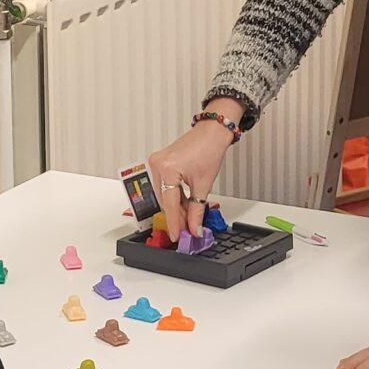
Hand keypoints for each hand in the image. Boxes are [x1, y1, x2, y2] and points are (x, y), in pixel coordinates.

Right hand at [147, 112, 237, 237]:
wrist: (212, 132)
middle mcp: (157, 165)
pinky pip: (164, 186)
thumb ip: (196, 210)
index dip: (174, 223)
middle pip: (165, 200)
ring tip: (188, 218)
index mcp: (167, 169)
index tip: (176, 236)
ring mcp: (156, 163)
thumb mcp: (204, 185)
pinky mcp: (160, 163)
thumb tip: (194, 227)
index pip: (169, 204)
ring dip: (176, 207)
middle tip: (186, 230)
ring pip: (164, 194)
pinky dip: (174, 196)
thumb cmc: (209, 149)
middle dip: (176, 216)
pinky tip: (183, 205)